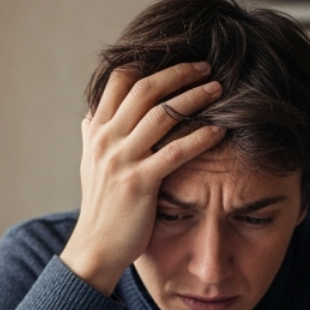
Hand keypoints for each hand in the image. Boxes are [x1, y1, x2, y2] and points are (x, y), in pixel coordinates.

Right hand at [62, 62, 224, 294]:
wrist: (95, 248)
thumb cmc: (101, 207)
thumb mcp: (90, 164)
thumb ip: (94, 135)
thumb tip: (94, 111)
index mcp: (96, 130)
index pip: (119, 80)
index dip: (149, 64)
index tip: (177, 61)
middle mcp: (106, 139)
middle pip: (145, 89)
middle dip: (179, 73)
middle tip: (205, 67)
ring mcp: (121, 160)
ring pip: (162, 114)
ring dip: (194, 97)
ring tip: (219, 90)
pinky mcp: (139, 183)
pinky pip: (175, 151)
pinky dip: (200, 136)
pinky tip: (220, 130)